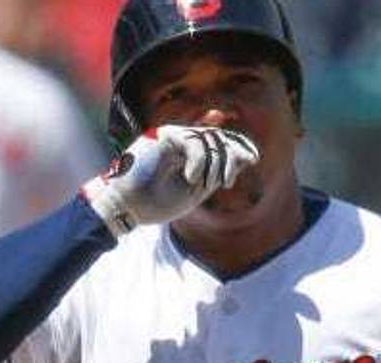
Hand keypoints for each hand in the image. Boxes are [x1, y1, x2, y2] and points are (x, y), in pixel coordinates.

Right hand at [81, 125, 259, 236]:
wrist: (127, 208)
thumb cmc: (157, 203)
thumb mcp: (197, 189)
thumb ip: (219, 171)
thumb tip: (246, 155)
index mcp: (189, 151)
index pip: (220, 140)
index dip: (239, 145)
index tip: (253, 159)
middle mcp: (181, 139)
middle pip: (218, 136)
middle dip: (230, 157)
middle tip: (226, 183)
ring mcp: (171, 136)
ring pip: (208, 139)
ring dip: (213, 164)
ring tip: (204, 184)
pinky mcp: (162, 137)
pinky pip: (193, 142)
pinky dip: (196, 162)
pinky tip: (190, 178)